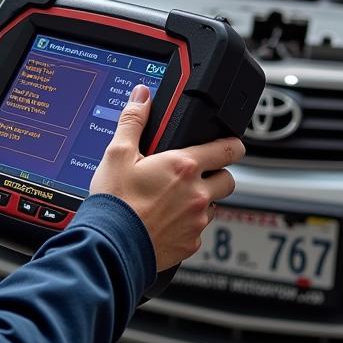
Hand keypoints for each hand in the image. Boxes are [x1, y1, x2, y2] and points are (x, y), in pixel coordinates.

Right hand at [89, 84, 241, 271]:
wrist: (110, 247)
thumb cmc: (115, 202)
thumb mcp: (118, 153)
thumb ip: (133, 121)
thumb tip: (142, 96)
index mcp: (184, 166)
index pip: (229, 149)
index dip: (232, 144)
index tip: (229, 144)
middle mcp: (197, 194)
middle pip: (228, 179)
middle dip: (215, 174)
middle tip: (192, 173)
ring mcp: (196, 221)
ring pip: (213, 205)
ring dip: (200, 200)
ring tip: (171, 198)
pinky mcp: (190, 244)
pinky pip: (198, 229)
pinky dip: (187, 224)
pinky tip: (164, 220)